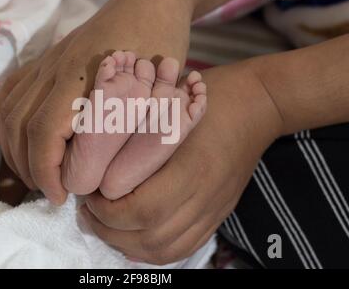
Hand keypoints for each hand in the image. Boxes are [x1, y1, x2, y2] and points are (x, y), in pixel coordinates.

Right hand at [0, 0, 191, 204]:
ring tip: (30, 174)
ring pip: (10, 110)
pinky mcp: (47, 58)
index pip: (44, 136)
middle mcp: (55, 71)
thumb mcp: (150, 93)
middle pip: (20, 126)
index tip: (59, 196)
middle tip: (48, 191)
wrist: (151, 1)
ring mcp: (48, 62)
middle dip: (28, 166)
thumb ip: (119, 132)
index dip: (46, 172)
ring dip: (13, 148)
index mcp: (81, 81)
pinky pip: (12, 88)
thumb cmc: (161, 47)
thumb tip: (91, 174)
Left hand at [81, 60, 283, 264]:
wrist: (259, 105)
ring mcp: (215, 208)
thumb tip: (100, 165)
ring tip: (107, 226)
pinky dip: (155, 251)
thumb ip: (140, 139)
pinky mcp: (219, 213)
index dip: (107, 210)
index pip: (142, 209)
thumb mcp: (171, 107)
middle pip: (150, 236)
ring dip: (128, 245)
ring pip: (166, 249)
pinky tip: (135, 239)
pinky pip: (186, 247)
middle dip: (109, 230)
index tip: (90, 195)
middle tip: (90, 212)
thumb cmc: (212, 98)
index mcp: (192, 167)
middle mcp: (205, 196)